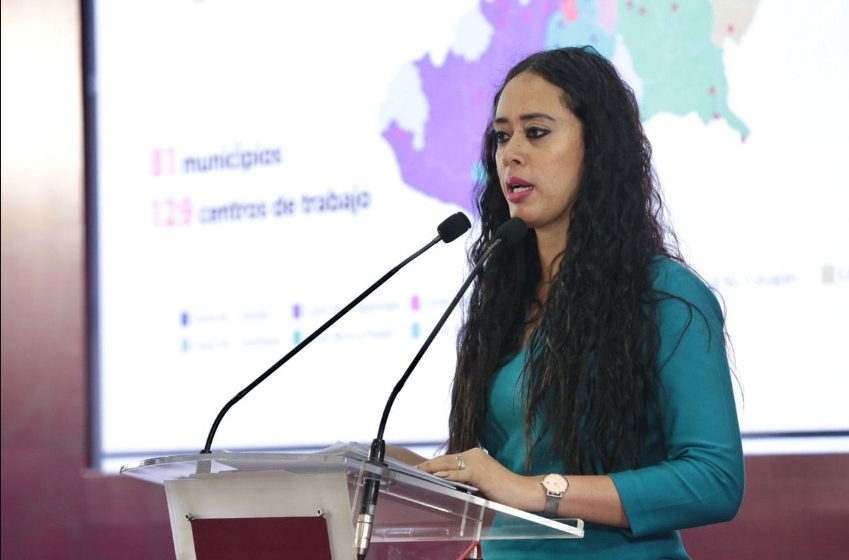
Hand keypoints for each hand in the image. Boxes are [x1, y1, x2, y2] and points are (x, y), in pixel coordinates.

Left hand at [416, 448, 541, 511]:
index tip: (419, 468)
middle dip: (428, 465)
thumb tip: (447, 483)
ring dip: (432, 469)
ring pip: (449, 464)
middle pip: (445, 459)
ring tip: (418, 472)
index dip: (433, 464)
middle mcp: (474, 454)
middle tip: (412, 470)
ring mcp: (477, 462)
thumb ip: (466, 480)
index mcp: (474, 455)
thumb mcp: (481, 482)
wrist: (522, 492)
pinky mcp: (480, 472)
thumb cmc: (504, 490)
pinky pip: (460, 474)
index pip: (449, 459)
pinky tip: (437, 477)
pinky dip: (447, 475)